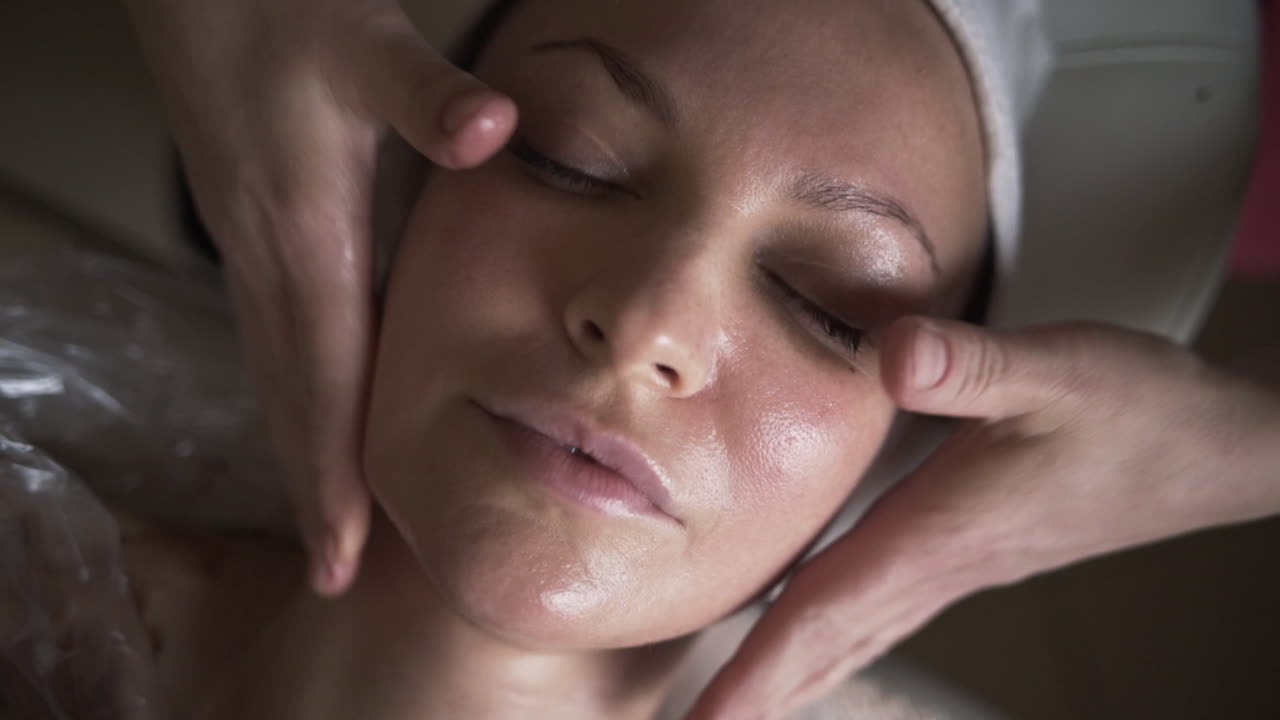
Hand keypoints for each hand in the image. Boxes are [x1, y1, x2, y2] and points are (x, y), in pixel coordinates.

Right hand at [120, 0, 516, 594]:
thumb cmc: (269, 3)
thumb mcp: (360, 39)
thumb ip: (427, 93)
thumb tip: (492, 129)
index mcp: (303, 232)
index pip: (323, 382)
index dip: (333, 475)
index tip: (345, 554)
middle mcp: (268, 254)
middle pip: (291, 398)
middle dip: (315, 488)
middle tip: (338, 569)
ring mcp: (252, 240)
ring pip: (274, 369)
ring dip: (301, 443)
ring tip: (328, 510)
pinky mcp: (254, 217)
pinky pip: (273, 329)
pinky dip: (295, 384)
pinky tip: (316, 393)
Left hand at [689, 317, 1279, 718]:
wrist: (1215, 449)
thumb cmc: (1142, 410)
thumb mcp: (1061, 369)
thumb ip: (975, 365)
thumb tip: (895, 353)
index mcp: (943, 531)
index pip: (826, 611)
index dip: (759, 670)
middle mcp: (943, 563)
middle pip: (826, 641)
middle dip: (758, 693)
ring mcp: (960, 566)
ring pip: (853, 633)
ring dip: (791, 672)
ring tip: (736, 705)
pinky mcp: (975, 551)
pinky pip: (881, 609)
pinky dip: (833, 635)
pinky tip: (815, 634)